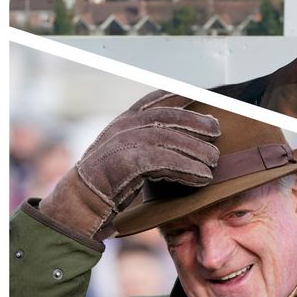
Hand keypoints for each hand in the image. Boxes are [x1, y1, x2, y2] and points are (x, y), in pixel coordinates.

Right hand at [39, 91, 220, 239]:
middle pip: (168, 117)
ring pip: (169, 138)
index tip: (197, 94)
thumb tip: (186, 138)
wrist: (80, 202)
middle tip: (216, 129)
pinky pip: (164, 161)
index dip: (176, 95)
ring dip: (196, 150)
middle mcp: (123, 126)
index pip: (153, 100)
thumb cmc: (109, 181)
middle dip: (195, 121)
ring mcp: (123, 141)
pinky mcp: (126, 161)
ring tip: (214, 161)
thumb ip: (149, 141)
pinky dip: (187, 169)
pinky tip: (202, 177)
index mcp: (123, 120)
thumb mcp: (127, 152)